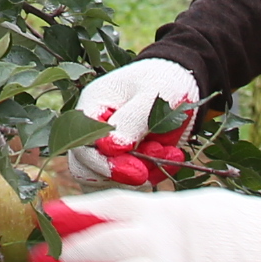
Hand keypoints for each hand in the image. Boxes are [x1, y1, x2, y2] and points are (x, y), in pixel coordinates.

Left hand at [32, 188, 260, 261]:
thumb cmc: (237, 228)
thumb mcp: (192, 206)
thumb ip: (152, 215)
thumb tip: (102, 223)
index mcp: (166, 208)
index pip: (110, 207)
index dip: (74, 213)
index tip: (45, 216)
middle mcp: (164, 240)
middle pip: (101, 246)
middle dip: (63, 254)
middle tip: (34, 261)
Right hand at [54, 56, 199, 186]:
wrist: (179, 80)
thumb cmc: (162, 81)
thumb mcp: (151, 96)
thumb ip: (130, 121)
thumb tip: (109, 148)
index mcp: (90, 109)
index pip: (81, 147)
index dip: (107, 165)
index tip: (140, 170)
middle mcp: (91, 131)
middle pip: (86, 170)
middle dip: (123, 175)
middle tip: (152, 165)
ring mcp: (106, 148)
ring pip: (107, 180)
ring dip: (142, 174)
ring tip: (168, 151)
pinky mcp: (123, 160)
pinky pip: (129, 182)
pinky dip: (153, 174)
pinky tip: (172, 154)